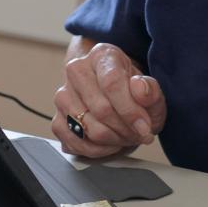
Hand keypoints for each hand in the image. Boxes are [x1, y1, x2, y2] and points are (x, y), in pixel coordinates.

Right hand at [54, 41, 165, 157]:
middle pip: (100, 108)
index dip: (130, 110)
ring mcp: (63, 96)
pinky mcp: (57, 120)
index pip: (112, 83)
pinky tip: (109, 144)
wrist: (113, 97)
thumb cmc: (132, 93)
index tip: (145, 127)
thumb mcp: (150, 90)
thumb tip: (139, 88)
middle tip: (138, 133)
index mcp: (101, 56)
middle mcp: (76, 71)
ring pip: (88, 128)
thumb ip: (150, 89)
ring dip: (112, 140)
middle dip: (125, 128)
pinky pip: (75, 142)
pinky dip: (97, 150)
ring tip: (125, 136)